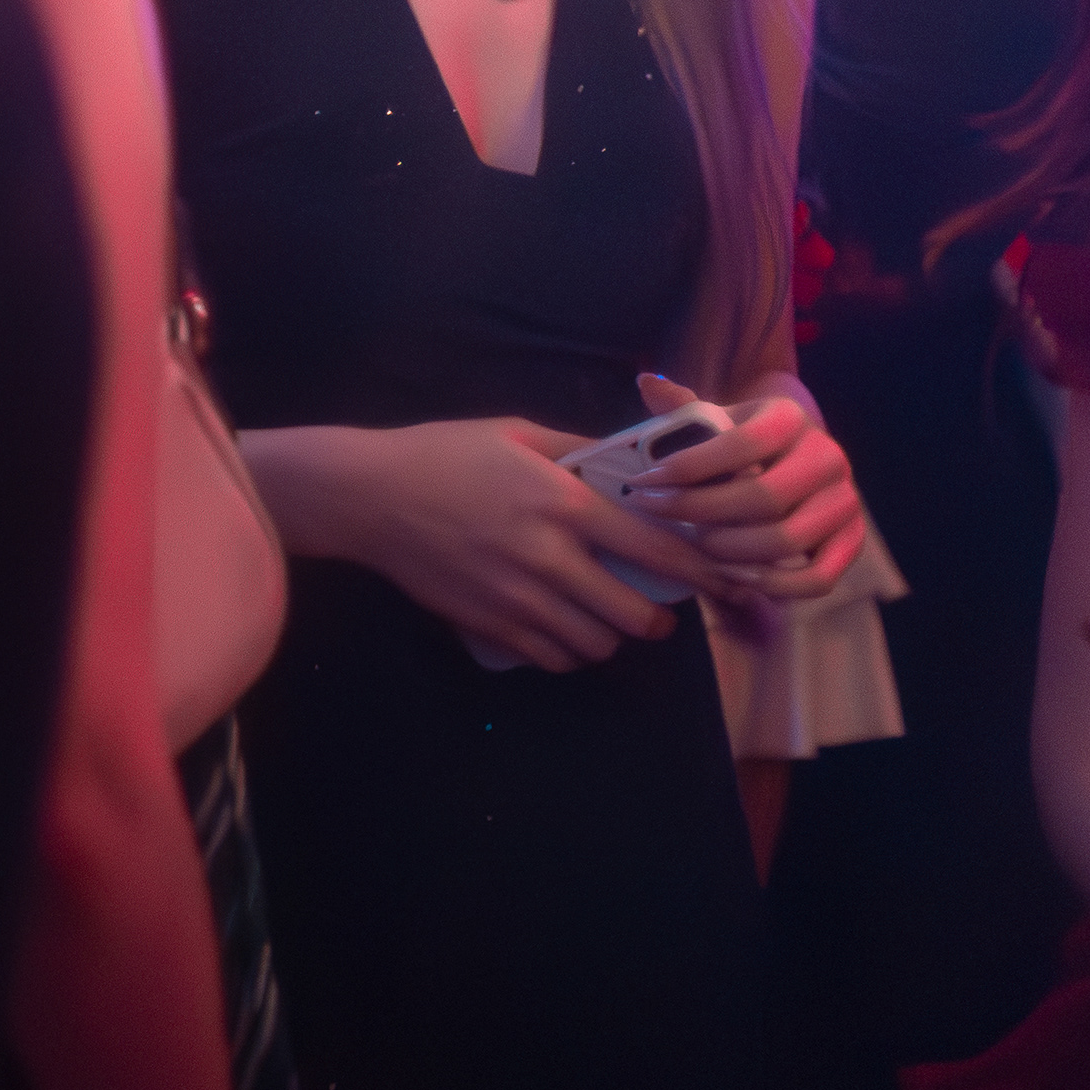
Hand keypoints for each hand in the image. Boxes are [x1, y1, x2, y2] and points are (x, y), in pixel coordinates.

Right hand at [356, 415, 725, 672]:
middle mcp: (548, 558)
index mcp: (562, 503)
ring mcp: (518, 599)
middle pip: (630, 614)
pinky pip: (552, 657)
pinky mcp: (490, 626)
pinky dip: (569, 651)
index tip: (717, 579)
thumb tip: (622, 463)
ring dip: (610, 636)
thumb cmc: (444, 452)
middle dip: (655, 619)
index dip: (694, 569)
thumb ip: (575, 450)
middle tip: (656, 611)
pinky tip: (565, 630)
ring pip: (594, 645)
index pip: (650, 547)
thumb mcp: (515, 431)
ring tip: (607, 619)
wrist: (372, 496)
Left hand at [628, 373, 865, 601]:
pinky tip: (734, 574)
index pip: (739, 443)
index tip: (646, 482)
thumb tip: (646, 383)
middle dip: (702, 511)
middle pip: (763, 496)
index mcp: (790, 417)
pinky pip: (818, 577)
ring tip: (695, 544)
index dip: (689, 466)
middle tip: (662, 515)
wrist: (798, 458)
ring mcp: (845, 500)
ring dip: (732, 550)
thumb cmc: (745, 442)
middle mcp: (827, 455)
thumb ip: (684, 407)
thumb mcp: (719, 418)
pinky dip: (774, 584)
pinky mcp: (853, 541)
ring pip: (787, 539)